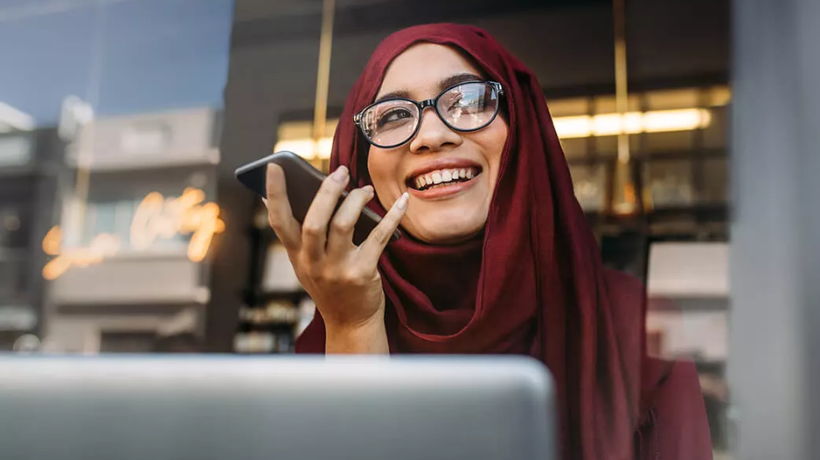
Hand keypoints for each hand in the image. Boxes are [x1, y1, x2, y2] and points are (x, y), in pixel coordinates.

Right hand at [264, 163, 407, 340]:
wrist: (351, 324)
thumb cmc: (331, 286)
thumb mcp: (308, 265)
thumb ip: (303, 237)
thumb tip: (307, 193)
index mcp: (296, 256)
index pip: (278, 222)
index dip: (274, 193)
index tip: (274, 166)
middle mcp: (313, 263)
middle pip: (314, 221)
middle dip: (326, 192)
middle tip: (340, 171)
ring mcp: (337, 270)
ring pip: (343, 225)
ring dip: (356, 200)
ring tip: (364, 189)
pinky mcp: (363, 274)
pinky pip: (378, 237)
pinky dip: (392, 216)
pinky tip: (402, 201)